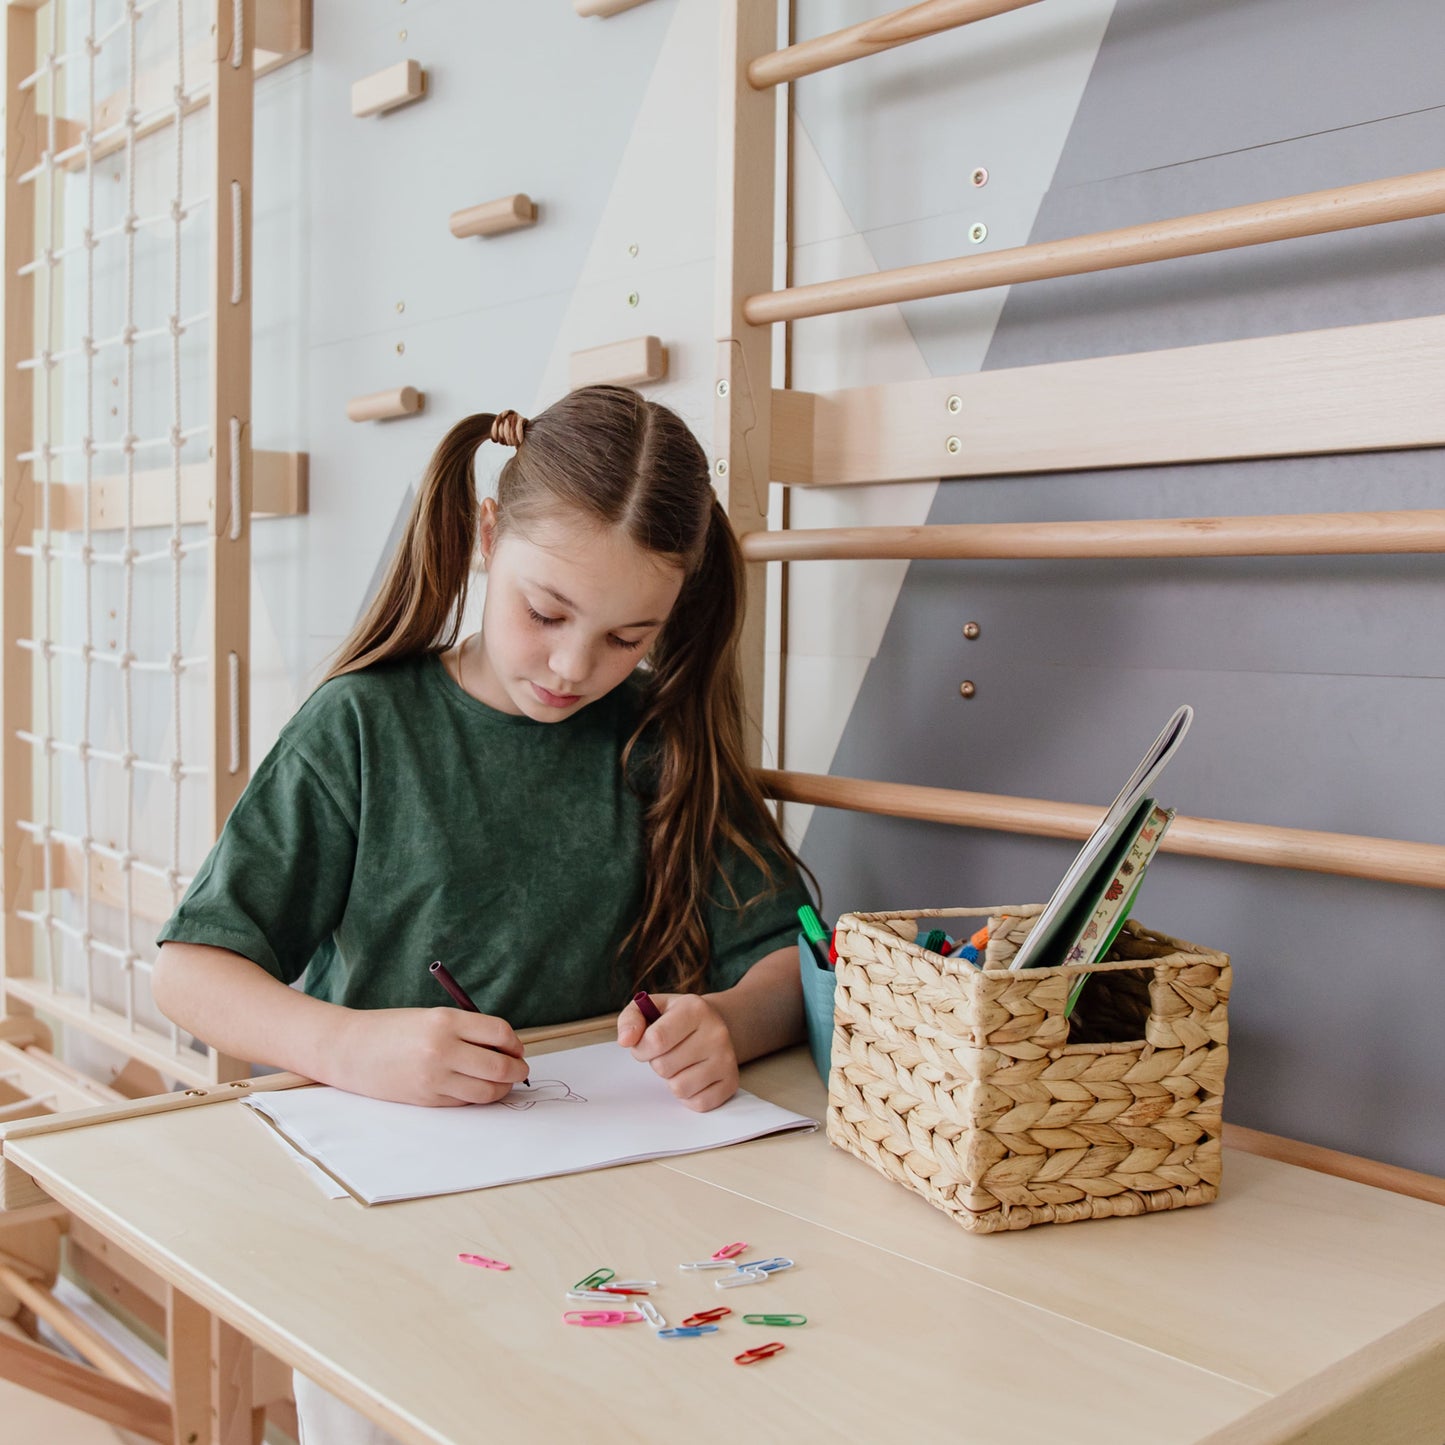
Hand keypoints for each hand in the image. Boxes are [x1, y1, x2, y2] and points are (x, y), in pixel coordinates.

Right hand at [327, 1007, 528, 1106]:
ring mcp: (434, 1078)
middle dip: (516, 1070)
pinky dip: (477, 1097)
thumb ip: (467, 1030)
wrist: (349, 1049)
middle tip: (519, 1069)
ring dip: (502, 1088)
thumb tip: (505, 1049)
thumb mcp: (431, 1017)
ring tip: (502, 1082)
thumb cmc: (392, 1029)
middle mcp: (442, 1049)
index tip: (516, 1048)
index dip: (515, 1043)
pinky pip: (465, 1102)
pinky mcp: (427, 1100)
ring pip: (486, 1090)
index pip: (499, 1033)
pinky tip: (475, 1088)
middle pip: (499, 1066)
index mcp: (445, 1020)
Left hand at [617, 993, 738, 1111]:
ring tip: (680, 1063)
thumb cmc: (675, 1019)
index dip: (641, 1048)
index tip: (645, 1044)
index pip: (656, 1040)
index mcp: (695, 1009)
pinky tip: (692, 1076)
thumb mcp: (651, 1008)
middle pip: (664, 1067)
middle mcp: (716, 1033)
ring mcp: (726, 1059)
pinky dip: (688, 1096)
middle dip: (657, 1062)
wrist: (713, 1025)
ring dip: (671, 1080)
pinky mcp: (731, 1082)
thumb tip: (626, 1040)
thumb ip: (631, 1019)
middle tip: (668, 1051)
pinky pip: (697, 1104)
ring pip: (679, 1088)